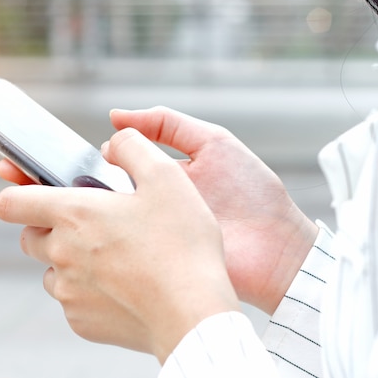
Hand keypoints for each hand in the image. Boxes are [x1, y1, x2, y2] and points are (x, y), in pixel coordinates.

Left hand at [0, 128, 238, 362]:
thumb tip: (112, 143)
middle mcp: (61, 253)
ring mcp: (68, 291)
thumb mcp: (166, 178)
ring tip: (113, 258)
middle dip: (52, 228)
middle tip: (93, 226)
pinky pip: (71, 300)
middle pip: (30, 237)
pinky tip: (122, 286)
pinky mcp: (80, 321)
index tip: (32, 195)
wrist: (193, 314)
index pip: (10, 203)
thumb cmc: (181, 246)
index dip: (16, 194)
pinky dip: (87, 291)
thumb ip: (132, 147)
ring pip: (51, 270)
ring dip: (69, 261)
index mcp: (73, 214)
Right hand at [108, 107, 317, 313]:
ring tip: (106, 208)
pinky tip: (116, 234)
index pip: (122, 163)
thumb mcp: (213, 142)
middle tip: (99, 184)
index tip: (105, 155)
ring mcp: (152, 233)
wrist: (279, 249)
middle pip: (111, 191)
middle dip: (100, 187)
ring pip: (114, 220)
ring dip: (107, 213)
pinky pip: (126, 250)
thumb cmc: (252, 192)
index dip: (110, 156)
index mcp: (162, 177)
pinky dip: (118, 242)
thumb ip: (167, 124)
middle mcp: (153, 204)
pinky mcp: (154, 261)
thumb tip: (116, 116)